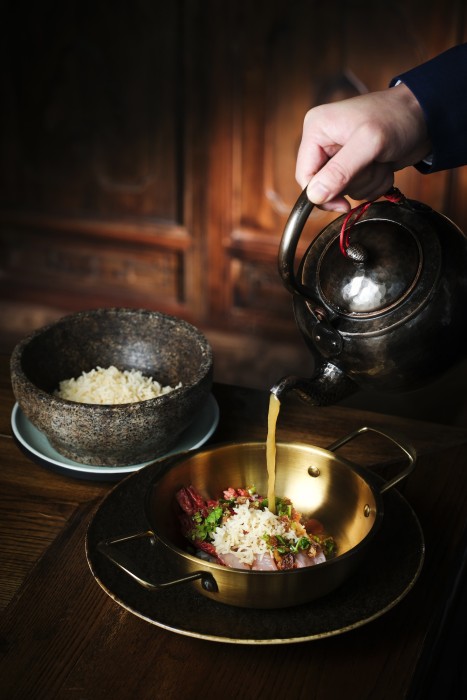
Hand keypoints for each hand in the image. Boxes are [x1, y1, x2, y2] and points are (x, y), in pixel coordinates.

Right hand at [295, 83, 430, 211]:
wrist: (426, 115)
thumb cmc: (397, 118)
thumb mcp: (369, 143)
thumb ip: (340, 171)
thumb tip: (314, 196)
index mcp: (316, 130)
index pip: (305, 176)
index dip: (321, 194)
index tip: (342, 204)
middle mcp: (324, 143)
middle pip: (326, 186)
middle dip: (354, 182)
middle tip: (372, 162)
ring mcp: (340, 156)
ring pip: (345, 191)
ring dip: (368, 182)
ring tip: (381, 160)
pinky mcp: (356, 166)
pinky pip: (359, 190)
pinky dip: (375, 183)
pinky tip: (384, 165)